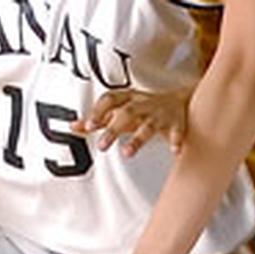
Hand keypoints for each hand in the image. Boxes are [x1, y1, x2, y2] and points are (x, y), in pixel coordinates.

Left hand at [71, 88, 190, 156]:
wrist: (181, 100)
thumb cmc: (144, 109)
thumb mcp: (121, 111)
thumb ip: (99, 119)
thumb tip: (73, 126)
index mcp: (129, 99)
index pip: (110, 99)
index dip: (99, 111)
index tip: (89, 125)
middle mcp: (143, 104)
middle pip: (127, 113)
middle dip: (113, 129)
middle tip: (102, 146)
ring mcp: (160, 114)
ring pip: (148, 125)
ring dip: (138, 139)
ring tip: (127, 153)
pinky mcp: (177, 123)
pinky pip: (177, 131)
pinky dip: (175, 140)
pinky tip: (174, 150)